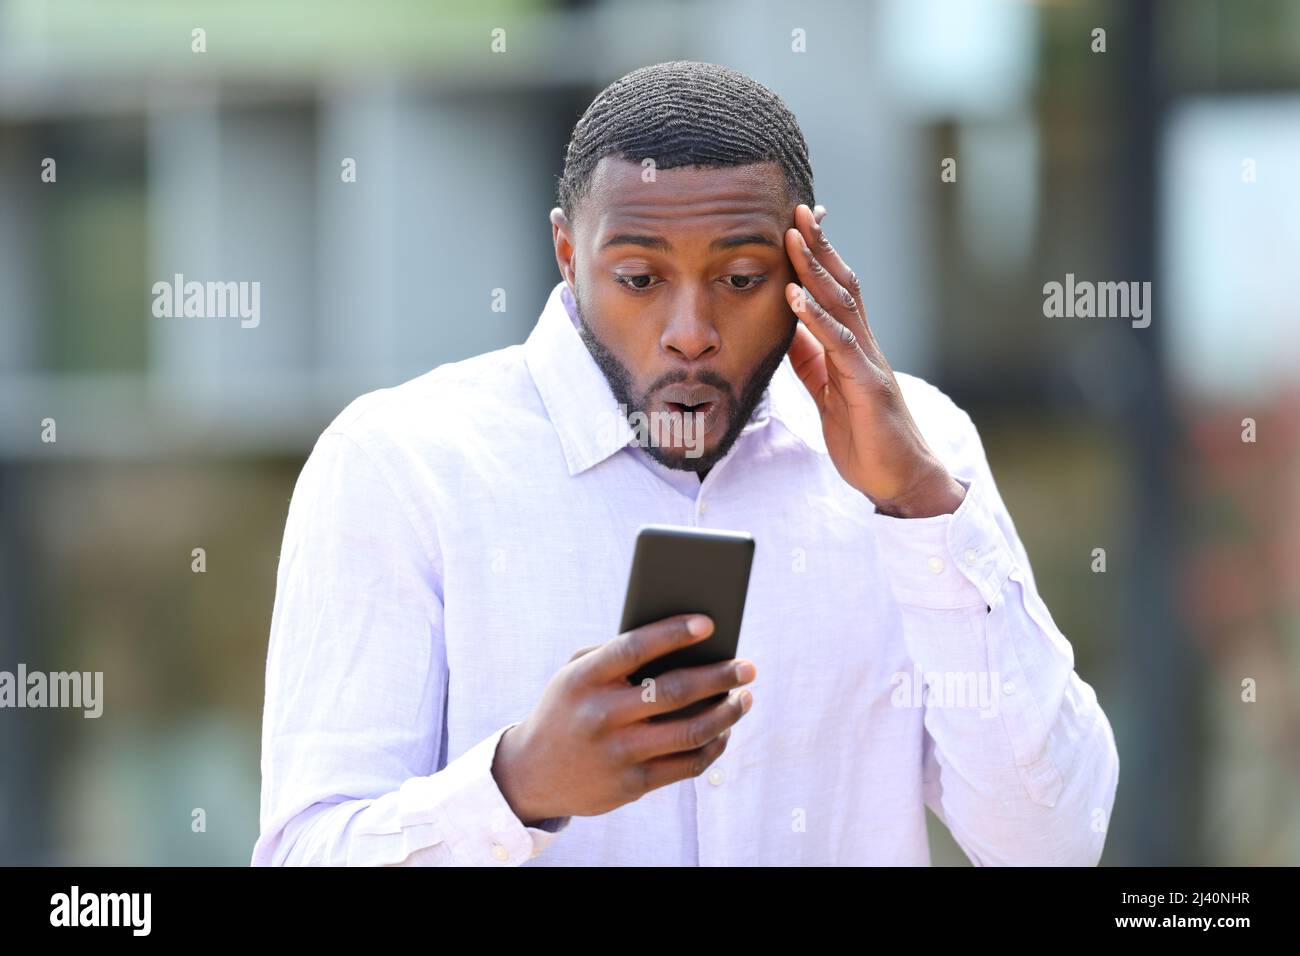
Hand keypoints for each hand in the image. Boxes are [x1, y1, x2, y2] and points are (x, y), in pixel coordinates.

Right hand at [491, 614, 755, 822]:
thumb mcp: (575, 673)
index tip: (709, 623)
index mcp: (584, 679)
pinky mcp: (632, 785)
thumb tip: (685, 644)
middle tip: (747, 666)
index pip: (634, 648)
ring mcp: (617, 754)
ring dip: (727, 713)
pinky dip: (715, 745)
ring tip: (744, 697)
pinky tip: (725, 729)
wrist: (532, 773)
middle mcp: (600, 715)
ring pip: (690, 732)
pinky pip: (687, 764)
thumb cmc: (569, 706)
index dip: (673, 633)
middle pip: (673, 692)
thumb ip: (617, 655)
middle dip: (720, 677)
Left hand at [782, 203, 965, 517]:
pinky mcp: (868, 386)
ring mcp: (868, 363)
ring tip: (792, 238)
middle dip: (819, 246)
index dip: (817, 258)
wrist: (901, 481)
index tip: (795, 225)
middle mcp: (864, 347)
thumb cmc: (868, 440)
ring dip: (815, 269)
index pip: (835, 292)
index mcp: (852, 349)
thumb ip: (812, 361)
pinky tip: (795, 297)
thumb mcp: (829, 393)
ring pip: (842, 305)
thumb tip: (789, 330)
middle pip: (842, 285)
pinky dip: (815, 318)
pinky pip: (839, 345)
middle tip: (798, 209)